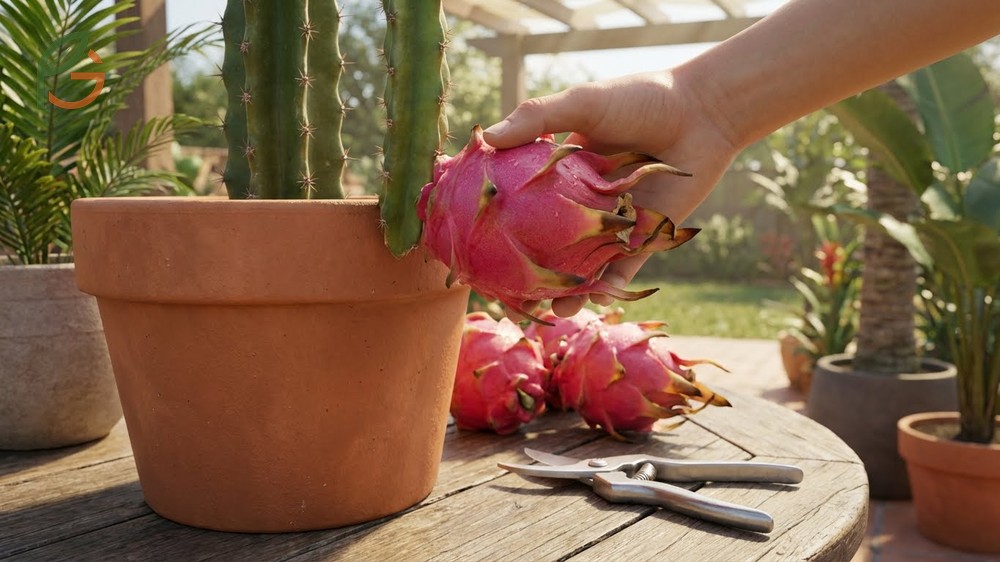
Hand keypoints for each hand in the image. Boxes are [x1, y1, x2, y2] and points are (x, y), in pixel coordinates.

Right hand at [483, 70, 739, 317]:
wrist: (702, 111)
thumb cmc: (641, 98)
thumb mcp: (583, 102)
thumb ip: (538, 118)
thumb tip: (487, 136)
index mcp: (560, 174)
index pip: (521, 206)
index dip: (499, 228)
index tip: (475, 249)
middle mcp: (582, 203)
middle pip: (548, 246)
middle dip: (531, 275)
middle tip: (510, 298)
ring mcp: (612, 223)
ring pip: (583, 266)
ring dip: (569, 291)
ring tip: (555, 310)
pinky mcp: (645, 236)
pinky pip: (624, 268)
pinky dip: (610, 286)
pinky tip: (596, 298)